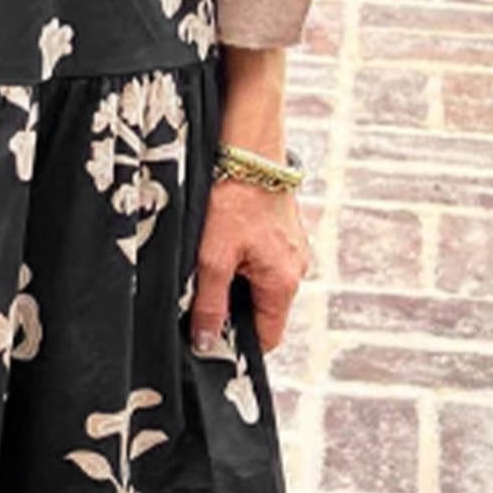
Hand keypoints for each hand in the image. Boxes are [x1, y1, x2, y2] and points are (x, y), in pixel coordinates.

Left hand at [190, 175, 311, 356]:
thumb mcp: (212, 258)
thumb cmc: (233, 199)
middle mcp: (295, 268)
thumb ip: (210, 304)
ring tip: (205, 265)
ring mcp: (290, 248)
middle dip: (230, 309)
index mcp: (284, 282)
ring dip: (231, 282)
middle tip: (197, 299)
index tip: (208, 341)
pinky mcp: (280, 231)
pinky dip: (238, 260)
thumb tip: (206, 343)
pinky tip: (217, 244)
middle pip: (261, 310)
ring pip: (257, 283)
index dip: (237, 344)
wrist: (248, 148)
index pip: (268, 337)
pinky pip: (259, 259)